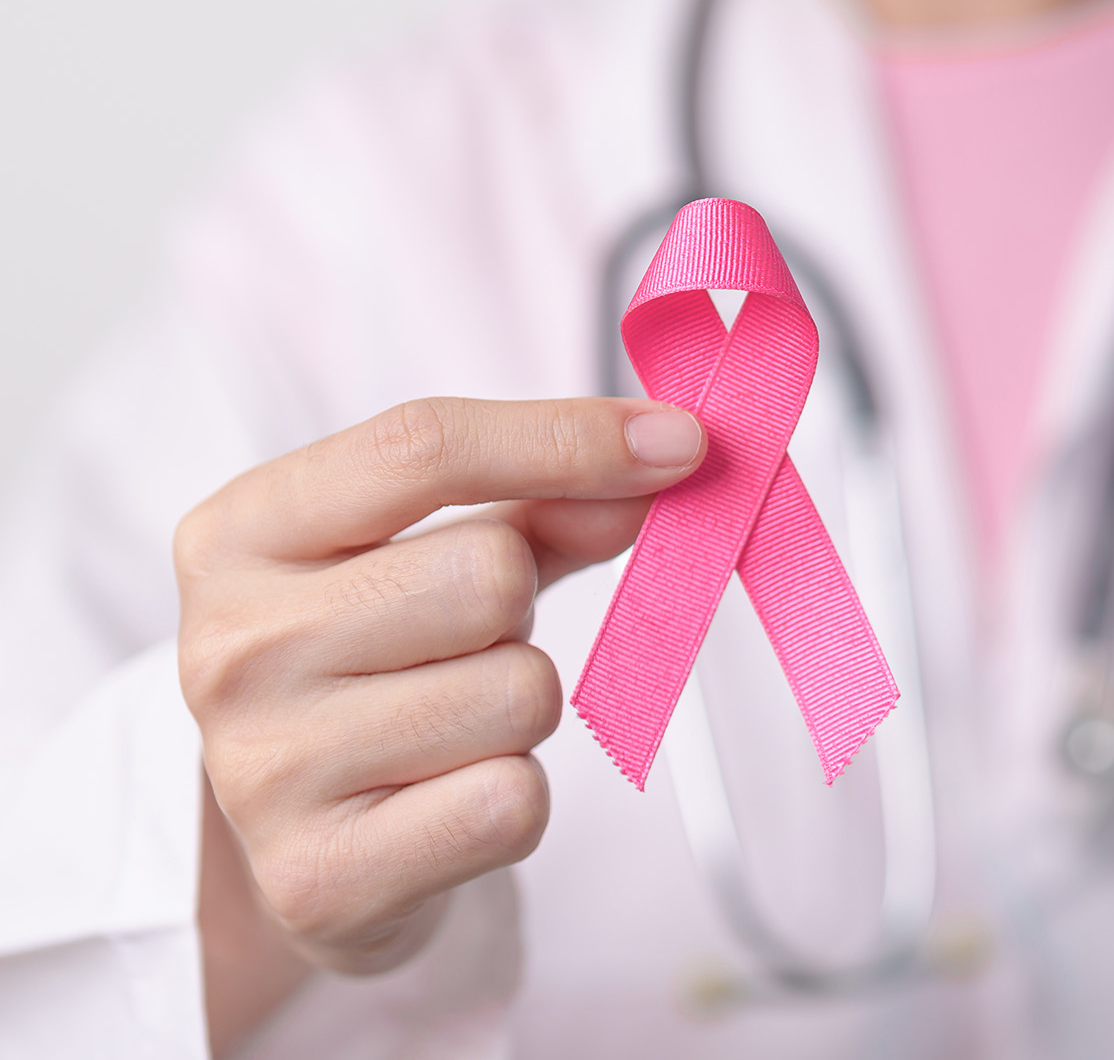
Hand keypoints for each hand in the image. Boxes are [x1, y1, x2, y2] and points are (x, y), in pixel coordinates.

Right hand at [176, 398, 702, 1040]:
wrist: (306, 848)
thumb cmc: (374, 672)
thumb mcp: (431, 557)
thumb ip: (543, 502)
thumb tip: (661, 458)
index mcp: (240, 534)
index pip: (421, 447)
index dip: (568, 438)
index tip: (679, 442)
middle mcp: (231, 646)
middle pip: (489, 576)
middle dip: (521, 610)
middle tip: (469, 645)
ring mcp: (265, 769)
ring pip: (520, 693)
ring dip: (521, 709)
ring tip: (450, 727)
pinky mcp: (321, 878)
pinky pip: (514, 800)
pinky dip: (515, 796)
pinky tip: (449, 799)